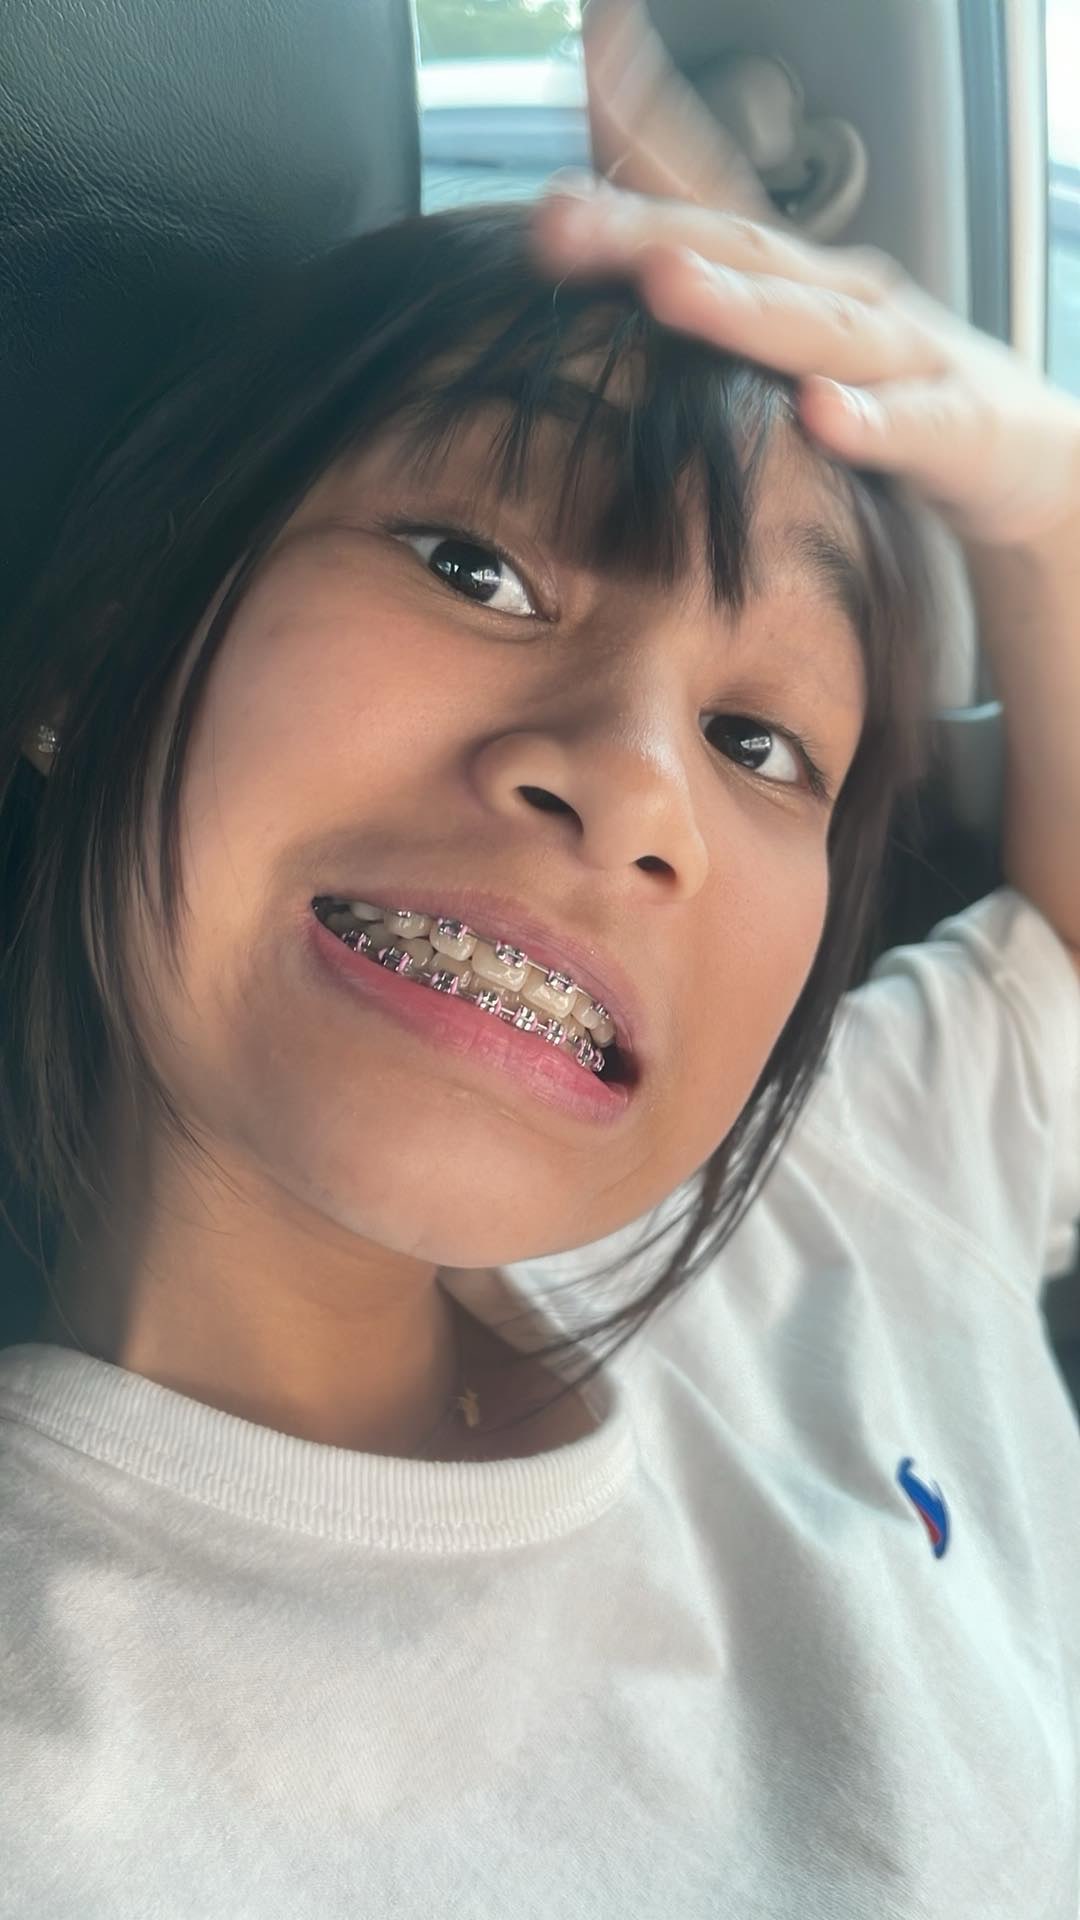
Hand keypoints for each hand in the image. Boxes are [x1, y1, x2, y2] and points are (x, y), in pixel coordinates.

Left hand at [531, 0, 1079, 552]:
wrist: (1034, 459)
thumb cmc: (892, 401)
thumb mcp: (791, 352)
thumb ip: (709, 320)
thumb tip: (599, 286)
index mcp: (796, 278)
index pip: (707, 196)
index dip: (642, 131)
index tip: (585, 54)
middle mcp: (846, 295)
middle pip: (737, 253)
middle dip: (643, 233)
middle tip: (557, 219)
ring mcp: (905, 356)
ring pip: (814, 327)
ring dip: (738, 308)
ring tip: (664, 286)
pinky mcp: (959, 428)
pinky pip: (910, 425)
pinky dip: (866, 420)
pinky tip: (818, 415)